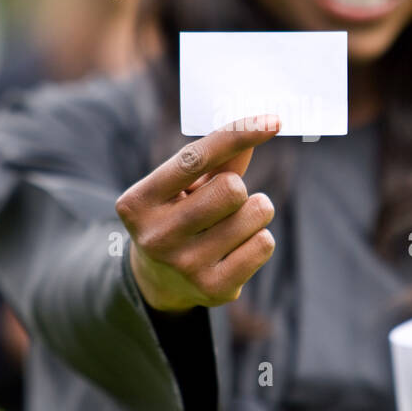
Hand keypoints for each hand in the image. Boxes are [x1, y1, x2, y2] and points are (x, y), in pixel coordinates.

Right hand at [115, 115, 280, 312]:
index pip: (194, 158)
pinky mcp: (213, 289)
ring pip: (254, 215)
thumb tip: (260, 126)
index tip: (273, 121)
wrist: (159, 280)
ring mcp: (184, 266)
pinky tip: (237, 247)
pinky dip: (260, 238)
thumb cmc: (177, 215)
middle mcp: (156, 236)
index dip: (237, 134)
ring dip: (253, 212)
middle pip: (233, 189)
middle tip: (225, 202)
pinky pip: (264, 244)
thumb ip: (219, 158)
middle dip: (239, 188)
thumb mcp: (183, 185)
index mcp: (138, 202)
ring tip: (231, 224)